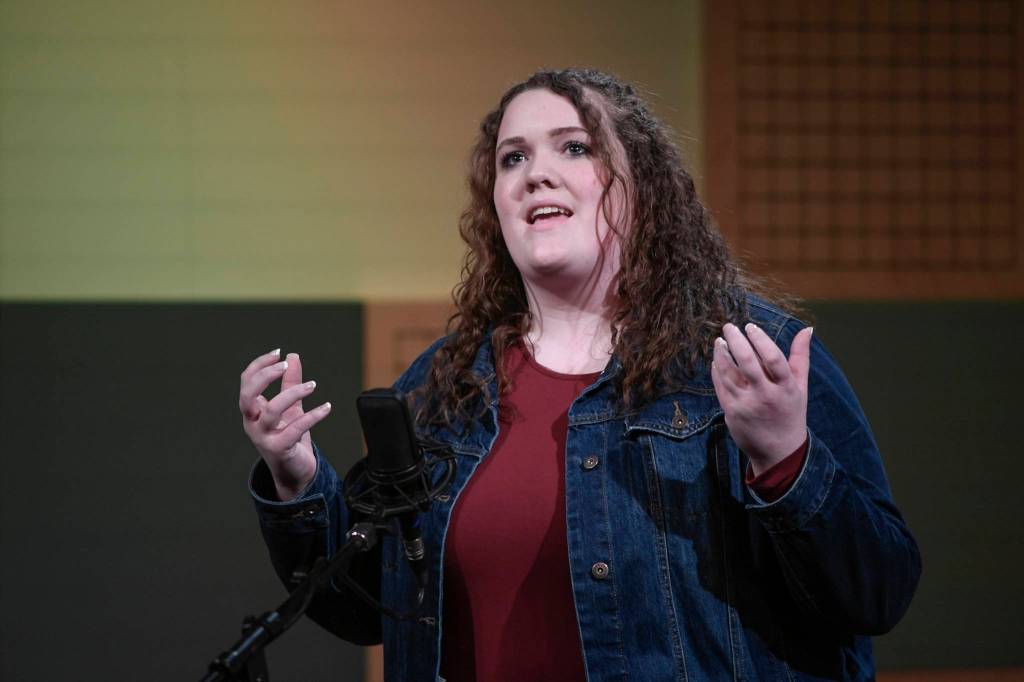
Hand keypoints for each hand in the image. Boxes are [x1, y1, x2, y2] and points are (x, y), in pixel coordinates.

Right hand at [239, 349, 331, 500]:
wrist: (295, 472)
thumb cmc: (289, 438)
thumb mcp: (291, 407)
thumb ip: (290, 383)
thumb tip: (293, 355)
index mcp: (252, 411)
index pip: (246, 382)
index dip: (259, 365)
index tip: (279, 352)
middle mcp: (253, 423)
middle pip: (247, 395)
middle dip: (265, 376)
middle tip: (284, 364)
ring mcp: (263, 437)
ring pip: (272, 410)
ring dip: (293, 393)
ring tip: (312, 385)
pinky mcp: (279, 449)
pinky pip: (295, 428)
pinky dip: (312, 415)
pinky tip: (327, 407)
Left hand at [711, 323, 812, 475]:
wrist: (778, 451)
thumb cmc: (790, 413)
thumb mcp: (800, 386)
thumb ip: (801, 357)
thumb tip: (807, 329)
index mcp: (786, 388)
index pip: (773, 358)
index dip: (761, 340)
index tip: (750, 326)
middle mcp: (766, 396)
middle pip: (747, 363)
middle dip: (735, 341)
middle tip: (729, 327)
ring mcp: (747, 405)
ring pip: (728, 373)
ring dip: (721, 354)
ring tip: (719, 341)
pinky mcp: (731, 412)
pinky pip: (720, 386)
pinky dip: (717, 370)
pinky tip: (716, 359)